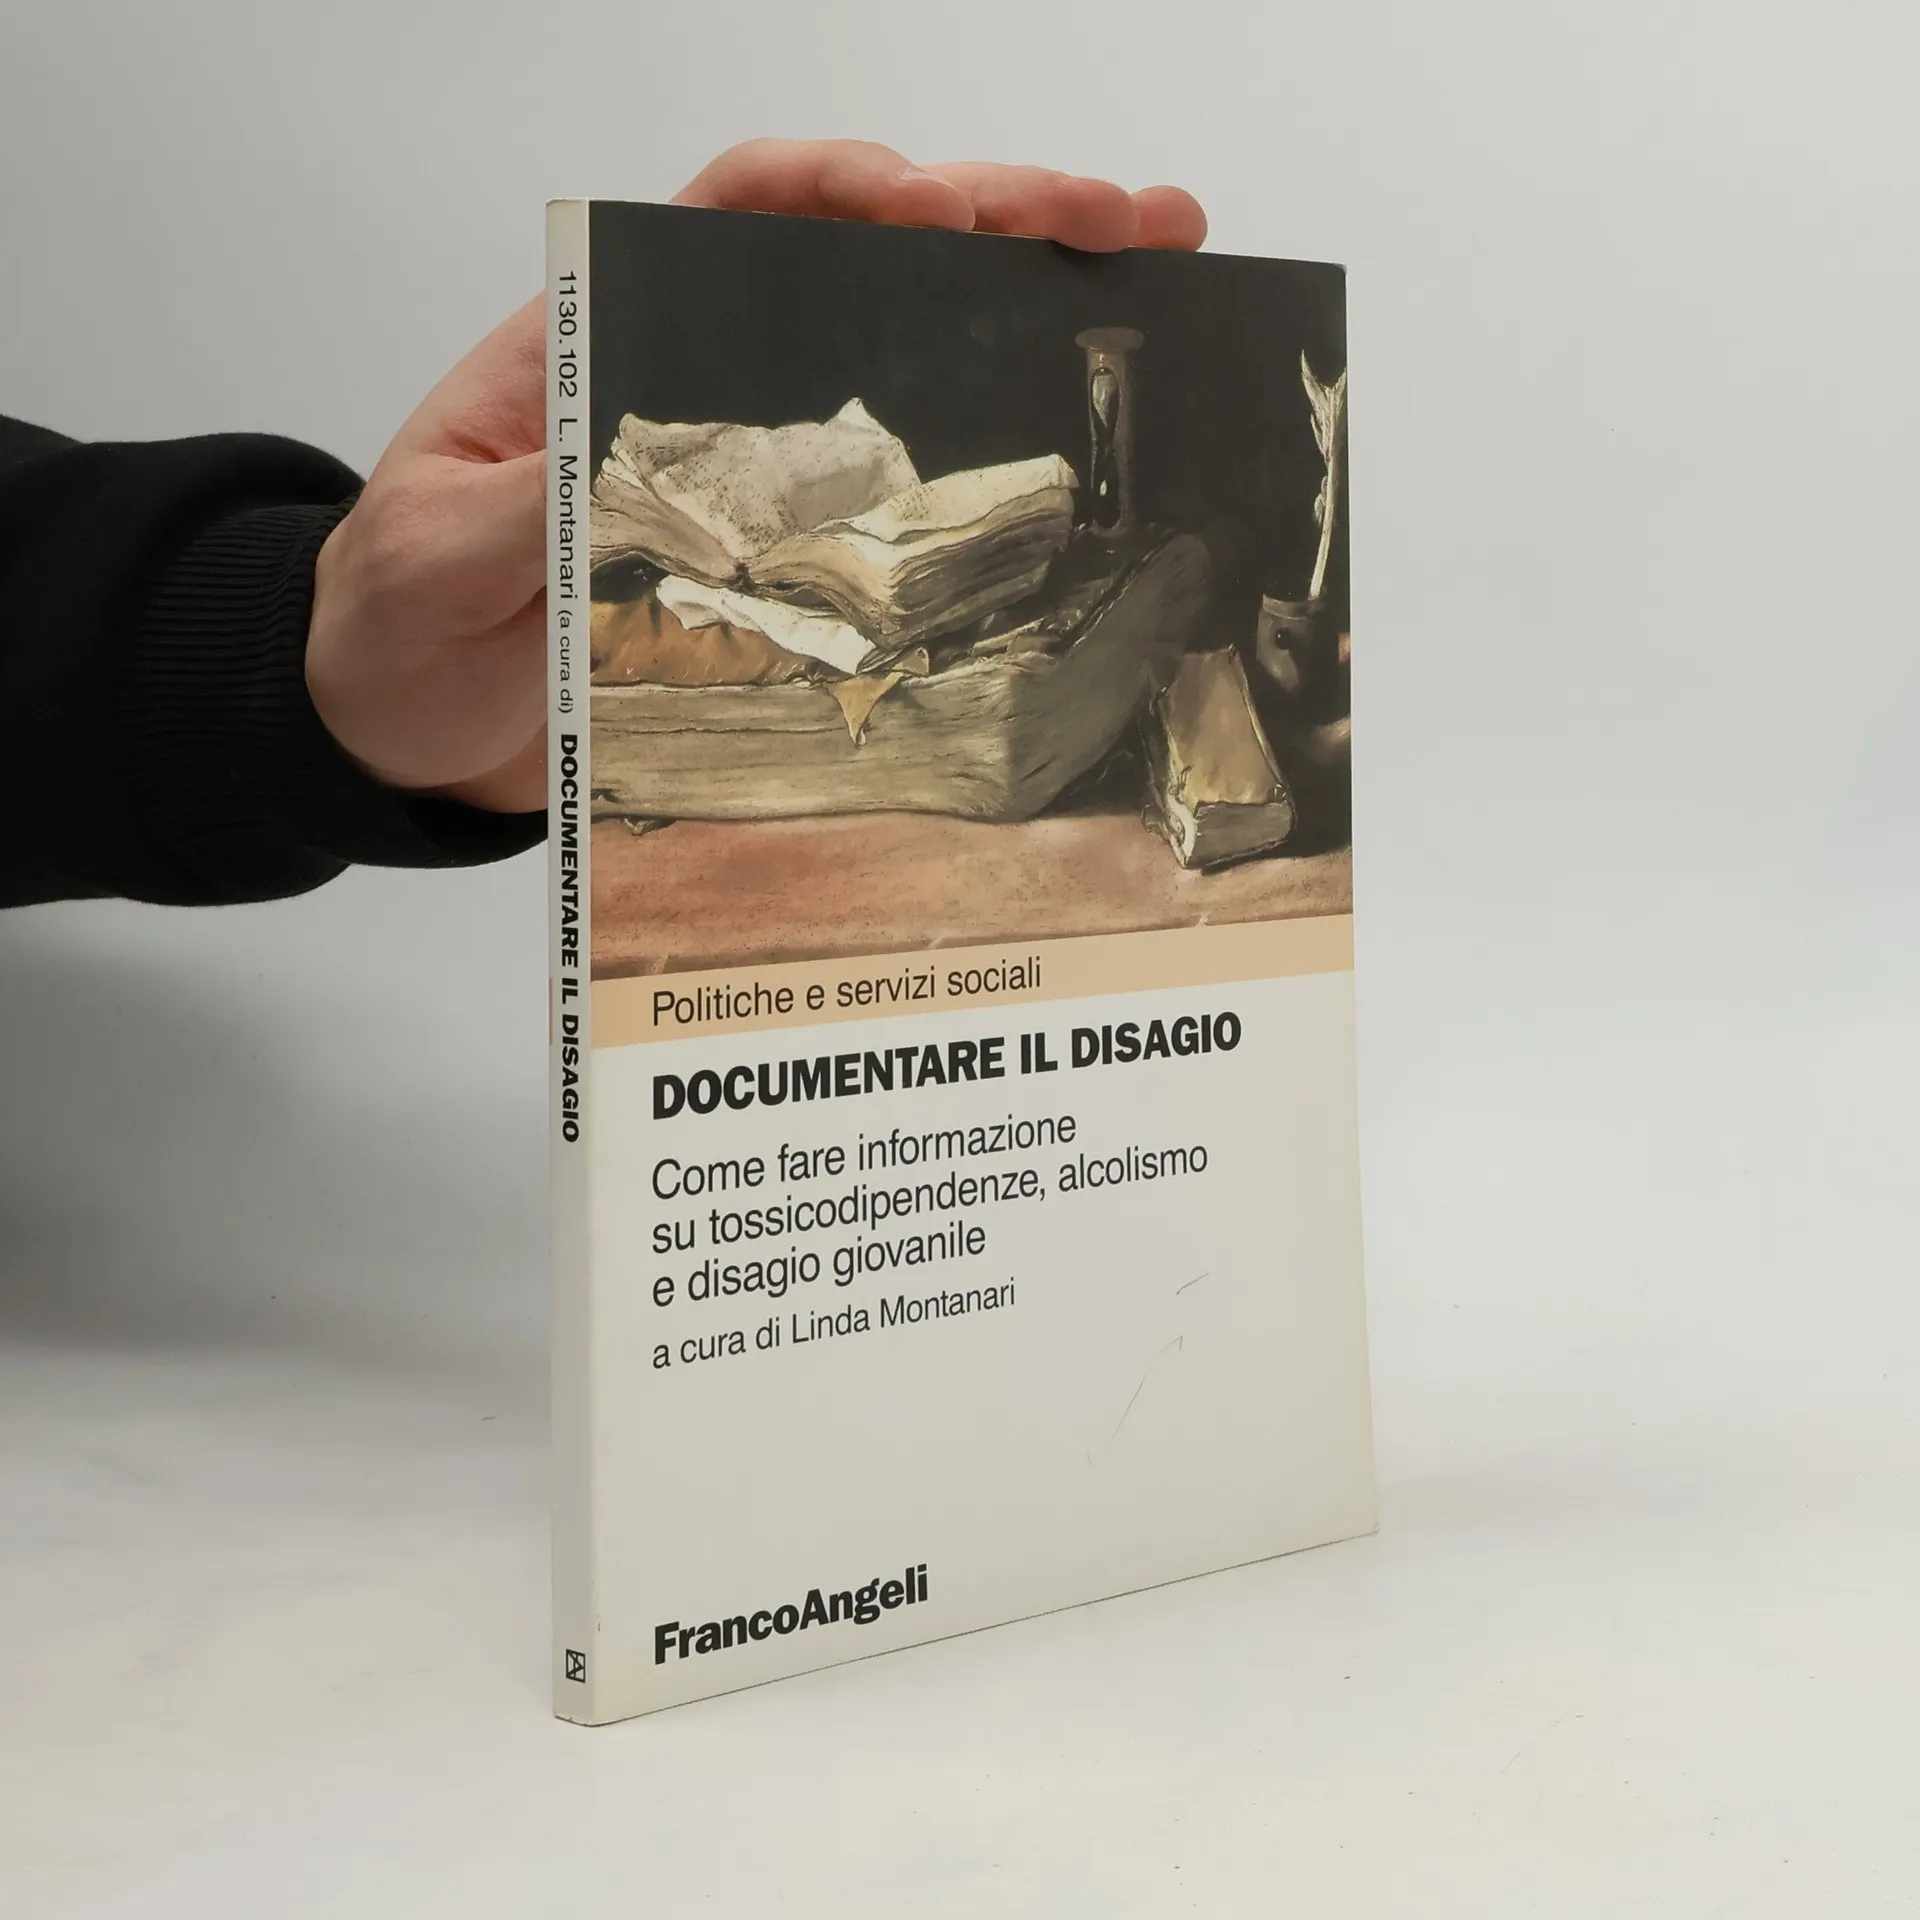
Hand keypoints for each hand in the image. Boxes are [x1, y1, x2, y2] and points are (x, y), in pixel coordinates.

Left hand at [305, 143, 1207, 812]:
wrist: (403, 726)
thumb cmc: (397, 626)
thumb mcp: (436, 564)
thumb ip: (524, 518)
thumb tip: (616, 487)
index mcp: (602, 348)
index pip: (732, 216)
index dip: (841, 190)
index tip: (932, 204)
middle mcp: (696, 383)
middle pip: (856, 258)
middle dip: (995, 216)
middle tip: (1125, 218)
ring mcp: (753, 464)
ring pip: (902, 349)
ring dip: (1027, 299)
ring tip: (1152, 266)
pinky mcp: (784, 553)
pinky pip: (902, 481)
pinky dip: (995, 441)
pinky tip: (1081, 417)